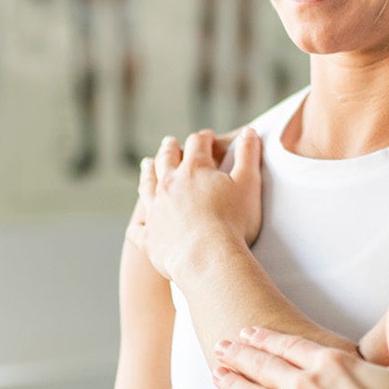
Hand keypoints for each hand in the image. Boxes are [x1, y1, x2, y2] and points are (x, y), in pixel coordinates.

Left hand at [137, 129, 264, 280]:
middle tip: (170, 142)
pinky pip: (138, 230)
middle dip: (170, 148)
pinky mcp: (150, 237)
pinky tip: (138, 225)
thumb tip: (250, 131)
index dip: (204, 138)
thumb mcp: (249, 183)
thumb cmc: (233, 221)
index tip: (208, 137)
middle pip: (166, 159)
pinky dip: (138, 226)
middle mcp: (169, 184)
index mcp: (194, 169)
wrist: (208, 257)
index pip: (197, 144)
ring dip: (147, 172)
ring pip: (147, 185)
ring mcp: (156, 209)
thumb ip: (249, 155)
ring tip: (147, 164)